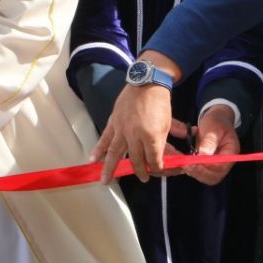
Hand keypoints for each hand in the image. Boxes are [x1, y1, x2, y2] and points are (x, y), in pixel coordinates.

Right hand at [90, 51, 180, 183]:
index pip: (153, 160)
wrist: (147, 82)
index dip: (157, 168)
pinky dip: (98, 149)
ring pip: (115, 153)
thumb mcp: (168, 124)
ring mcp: (121, 129)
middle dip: (141, 171)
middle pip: (136, 160)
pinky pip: (105, 138)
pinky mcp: (114, 122)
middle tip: (144, 178)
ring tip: (104, 180)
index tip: (159, 170)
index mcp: (151, 136)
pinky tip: (93, 159)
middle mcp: (134, 135)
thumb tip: (169, 155)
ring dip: (110, 168)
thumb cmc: (160, 102)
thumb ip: (165, 142)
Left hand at [187, 105, 238, 184]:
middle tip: (187, 165)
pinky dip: (193, 171)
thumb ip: (209, 141)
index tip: (195, 161)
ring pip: (208, 177)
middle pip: (215, 176)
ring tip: (184, 164)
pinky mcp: (208, 165)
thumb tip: (202, 155)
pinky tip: (184, 164)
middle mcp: (225, 162)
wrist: (216, 119)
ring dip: (196, 173)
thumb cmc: (216, 121)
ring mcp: (217, 165)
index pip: (222, 166)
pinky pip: (202, 174)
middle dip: (201, 172)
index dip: (208, 167)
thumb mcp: (213, 127)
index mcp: (231, 152)